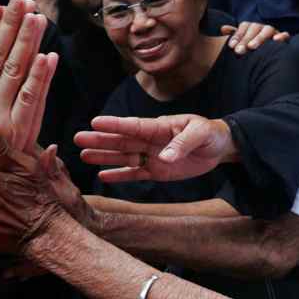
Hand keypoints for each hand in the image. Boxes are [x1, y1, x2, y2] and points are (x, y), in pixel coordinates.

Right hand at [75, 114, 235, 182]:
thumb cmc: (210, 134)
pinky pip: (135, 174)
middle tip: (78, 138)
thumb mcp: (201, 134)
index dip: (115, 125)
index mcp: (159, 127)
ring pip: (123, 156)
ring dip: (104, 157)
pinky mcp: (157, 171)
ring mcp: (151, 156)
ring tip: (83, 155)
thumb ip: (182, 144)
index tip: (95, 122)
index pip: (133, 125)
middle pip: (122, 140)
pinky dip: (119, 175)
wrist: (220, 148)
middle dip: (100, 140)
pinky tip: (102, 176)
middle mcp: (150, 140)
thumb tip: (163, 157)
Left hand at [221, 22, 289, 54]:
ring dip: (259, 37)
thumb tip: (222, 28)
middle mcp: (262, 28)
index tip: (231, 46)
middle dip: (245, 39)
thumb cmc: (251, 52)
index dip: (237, 35)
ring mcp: (274, 33)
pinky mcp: (284, 40)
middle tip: (238, 51)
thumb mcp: (241, 44)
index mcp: (252, 28)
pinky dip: (282, 36)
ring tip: (252, 47)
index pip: (244, 26)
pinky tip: (276, 41)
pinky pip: (285, 35)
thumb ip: (233, 36)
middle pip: (255, 28)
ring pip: (268, 30)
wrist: (267, 61)